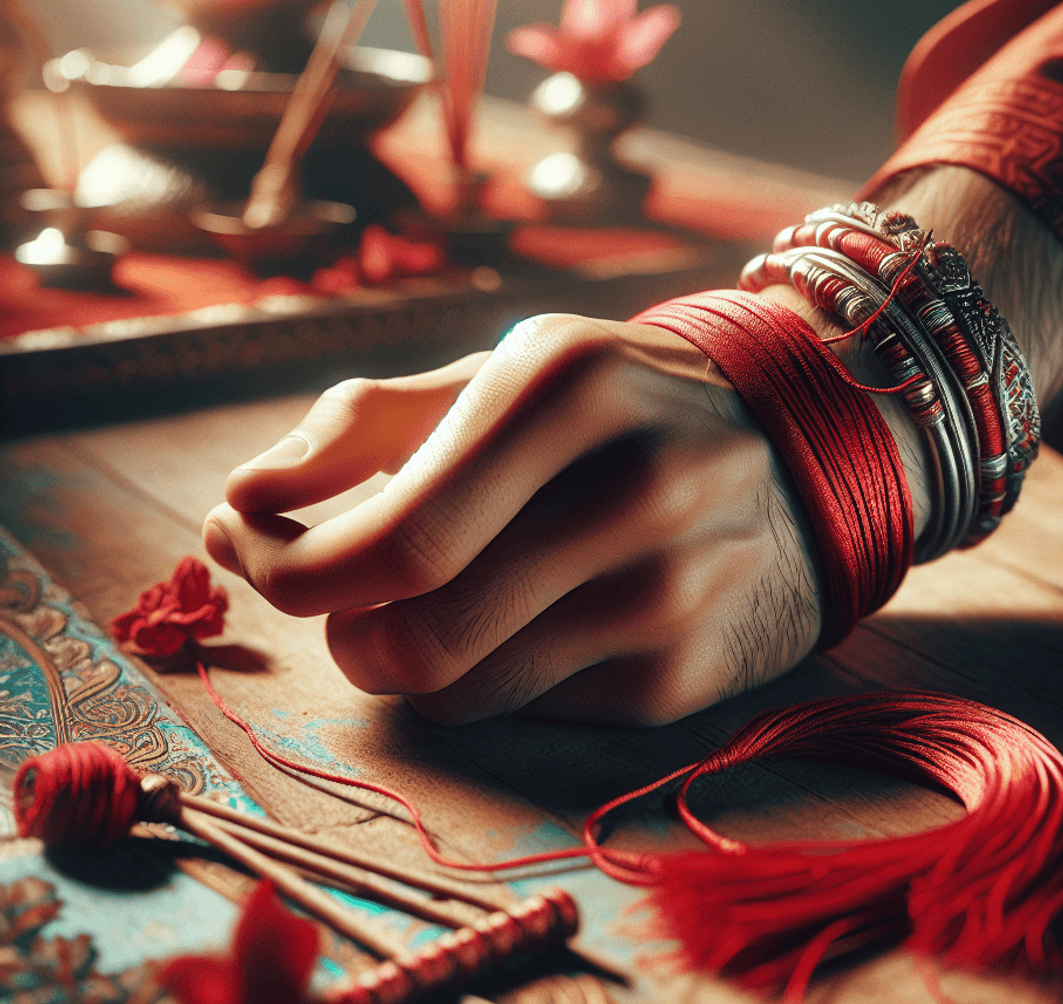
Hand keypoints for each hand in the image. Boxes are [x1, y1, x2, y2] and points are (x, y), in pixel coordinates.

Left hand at [203, 315, 823, 724]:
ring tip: (433, 598)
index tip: (254, 548)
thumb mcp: (503, 371)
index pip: (396, 538)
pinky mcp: (683, 675)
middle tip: (347, 590)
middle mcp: (634, 493)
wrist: (803, 448)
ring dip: (404, 657)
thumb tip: (243, 498)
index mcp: (567, 388)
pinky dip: (487, 672)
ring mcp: (669, 595)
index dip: (292, 568)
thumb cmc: (617, 402)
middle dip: (343, 628)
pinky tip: (523, 616)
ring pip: (457, 691)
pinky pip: (523, 708)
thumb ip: (363, 422)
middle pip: (416, 637)